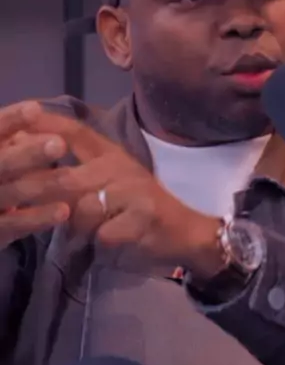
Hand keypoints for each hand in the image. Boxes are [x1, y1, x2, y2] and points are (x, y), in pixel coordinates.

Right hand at [0, 101, 69, 248]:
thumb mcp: (2, 152)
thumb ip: (11, 136)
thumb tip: (37, 114)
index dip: (11, 120)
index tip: (35, 109)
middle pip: (1, 163)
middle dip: (28, 154)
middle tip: (58, 144)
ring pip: (11, 193)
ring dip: (42, 185)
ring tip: (70, 178)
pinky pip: (16, 224)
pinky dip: (39, 217)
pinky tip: (64, 211)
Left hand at [26, 109, 223, 276]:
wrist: (185, 232)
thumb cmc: (138, 210)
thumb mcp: (109, 184)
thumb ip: (75, 176)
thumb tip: (28, 167)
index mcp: (112, 154)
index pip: (75, 132)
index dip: (47, 125)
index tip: (19, 121)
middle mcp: (121, 167)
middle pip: (69, 178)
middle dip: (46, 196)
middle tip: (29, 206)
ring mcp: (134, 190)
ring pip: (84, 209)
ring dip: (79, 228)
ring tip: (85, 234)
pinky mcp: (144, 215)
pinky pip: (104, 234)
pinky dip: (103, 243)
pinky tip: (113, 241)